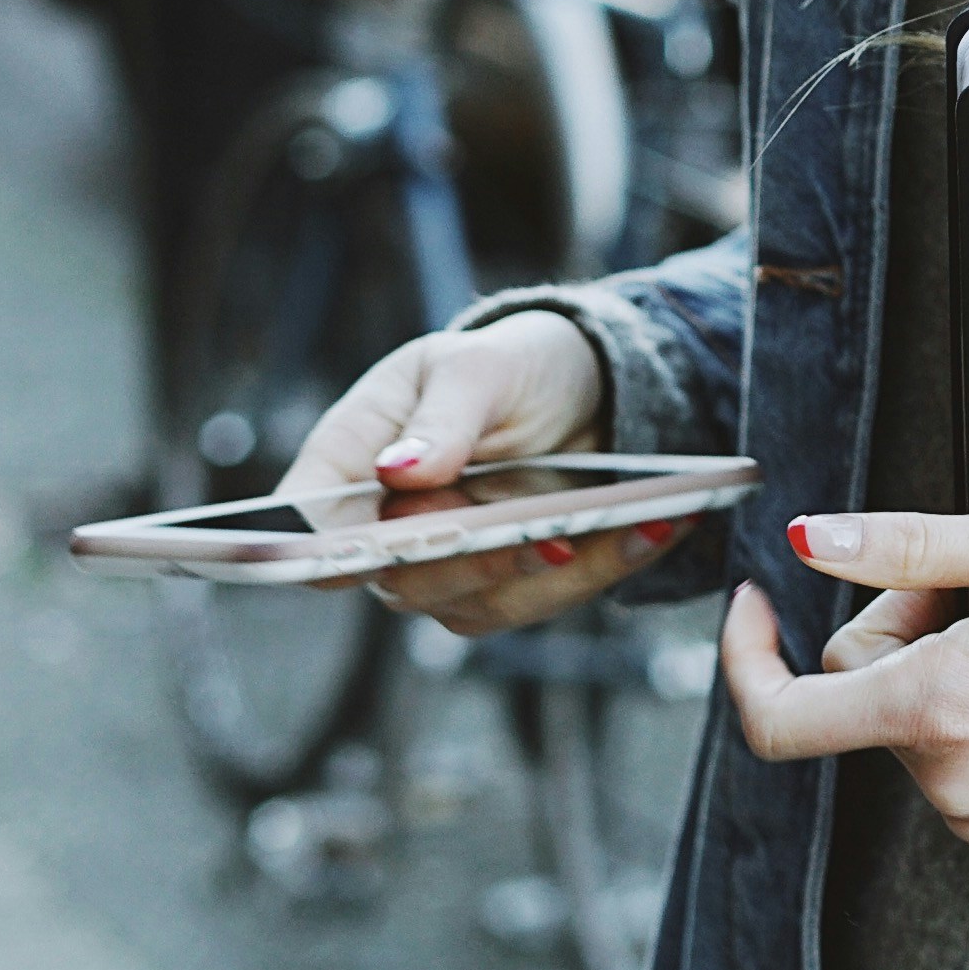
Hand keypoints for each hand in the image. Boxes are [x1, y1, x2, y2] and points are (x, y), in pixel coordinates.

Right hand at [279, 311, 689, 632]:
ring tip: (613, 525)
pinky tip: (656, 525)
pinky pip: (543, 599)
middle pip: (400, 580)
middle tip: (533, 536)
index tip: (378, 548)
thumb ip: (441, 418)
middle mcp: (390, 525)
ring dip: (548, 571)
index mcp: (354, 459)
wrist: (586, 387)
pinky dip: (602, 567)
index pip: (312, 524)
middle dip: (470, 561)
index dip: (328, 549)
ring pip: (476, 604)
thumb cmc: (511, 365)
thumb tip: (397, 474)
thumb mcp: (478, 367)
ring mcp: (449, 564)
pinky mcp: (511, 584)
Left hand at [722, 504, 968, 863]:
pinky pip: (959, 767)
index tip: (758, 604)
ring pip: (914, 727)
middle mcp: (951, 784)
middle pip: (865, 693)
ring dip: (949, 675)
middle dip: (904, 630)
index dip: (747, 656)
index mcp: (939, 709)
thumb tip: (812, 538)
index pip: (783, 716)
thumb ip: (909, 546)